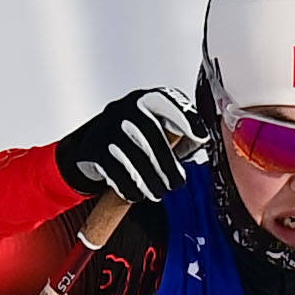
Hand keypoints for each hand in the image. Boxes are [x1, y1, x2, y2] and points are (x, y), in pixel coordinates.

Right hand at [57, 86, 201, 205]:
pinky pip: (114, 170)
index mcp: (146, 100)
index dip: (186, 118)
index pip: (168, 101)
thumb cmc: (135, 140)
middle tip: (176, 182)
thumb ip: (181, 135)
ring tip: (158, 192)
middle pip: (150, 133)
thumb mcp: (159, 131)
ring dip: (149, 180)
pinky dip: (129, 186)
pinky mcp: (92, 149)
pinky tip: (137, 194)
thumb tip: (202, 143)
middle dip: (166, 163)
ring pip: (132, 155)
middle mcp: (124, 108)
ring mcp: (106, 127)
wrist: (93, 147)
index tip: (201, 137)